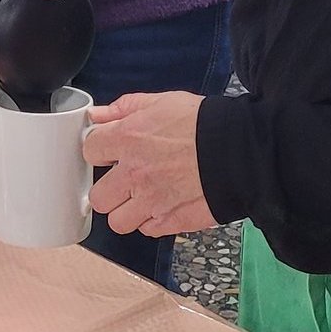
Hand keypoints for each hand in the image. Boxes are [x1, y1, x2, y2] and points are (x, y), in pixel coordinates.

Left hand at [84, 93, 217, 236]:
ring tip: (142, 198)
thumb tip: (98, 115)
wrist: (241, 150)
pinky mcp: (171, 221)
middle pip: (98, 197)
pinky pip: (147, 229)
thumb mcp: (162, 102)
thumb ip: (124, 108)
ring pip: (118, 221)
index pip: (89, 151)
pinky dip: (153, 220)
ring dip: (127, 211)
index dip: (100, 150)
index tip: (110, 151)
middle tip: (124, 181)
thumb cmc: (204, 124)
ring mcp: (151, 202)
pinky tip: (163, 204)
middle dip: (109, 189)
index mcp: (128, 139)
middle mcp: (134, 174)